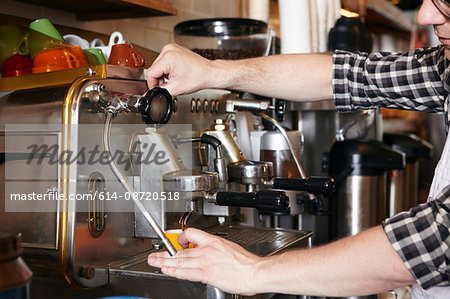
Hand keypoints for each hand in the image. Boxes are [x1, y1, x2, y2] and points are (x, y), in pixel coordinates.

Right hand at [145, 44, 217, 95]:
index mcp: (168, 58)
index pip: (150, 73)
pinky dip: (167, 69)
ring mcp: (171, 48)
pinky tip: (176, 73)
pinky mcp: (174, 49)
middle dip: (159, 79)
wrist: (209, 72)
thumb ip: (161, 92)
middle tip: (170, 84)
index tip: (158, 89)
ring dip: (163, 74)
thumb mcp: (176, 89)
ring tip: (175, 78)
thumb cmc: (198, 78)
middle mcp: (169, 50)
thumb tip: (152, 93)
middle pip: (154, 68)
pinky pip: (164, 61)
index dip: (153, 84)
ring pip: (158, 65)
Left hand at [147, 228, 262, 295]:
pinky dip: (174, 271)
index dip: (181, 238)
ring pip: (180, 260)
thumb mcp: (230, 248)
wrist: (254, 271)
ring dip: (164, 261)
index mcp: (213, 241)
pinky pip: (186, 271)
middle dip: (165, 253)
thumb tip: (211, 255)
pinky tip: (166, 270)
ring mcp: (205, 261)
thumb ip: (217, 251)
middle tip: (153, 254)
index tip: (177, 242)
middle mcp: (207, 249)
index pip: (191, 233)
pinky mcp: (206, 273)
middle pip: (181, 249)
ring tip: (154, 262)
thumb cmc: (246, 263)